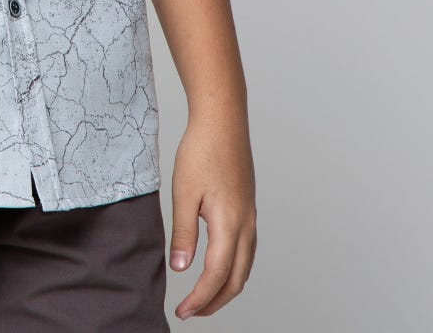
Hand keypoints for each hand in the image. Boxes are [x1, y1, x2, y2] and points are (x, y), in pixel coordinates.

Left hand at [168, 112, 256, 318]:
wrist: (223, 120)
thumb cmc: (202, 150)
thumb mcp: (184, 191)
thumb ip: (184, 233)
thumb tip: (181, 269)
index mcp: (230, 223)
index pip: (217, 275)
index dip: (200, 298)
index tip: (183, 312)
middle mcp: (246, 224)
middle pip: (237, 279)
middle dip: (215, 301)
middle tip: (191, 312)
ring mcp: (251, 216)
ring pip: (246, 267)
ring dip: (226, 288)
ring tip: (203, 296)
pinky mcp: (249, 208)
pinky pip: (247, 251)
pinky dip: (234, 270)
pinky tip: (219, 267)